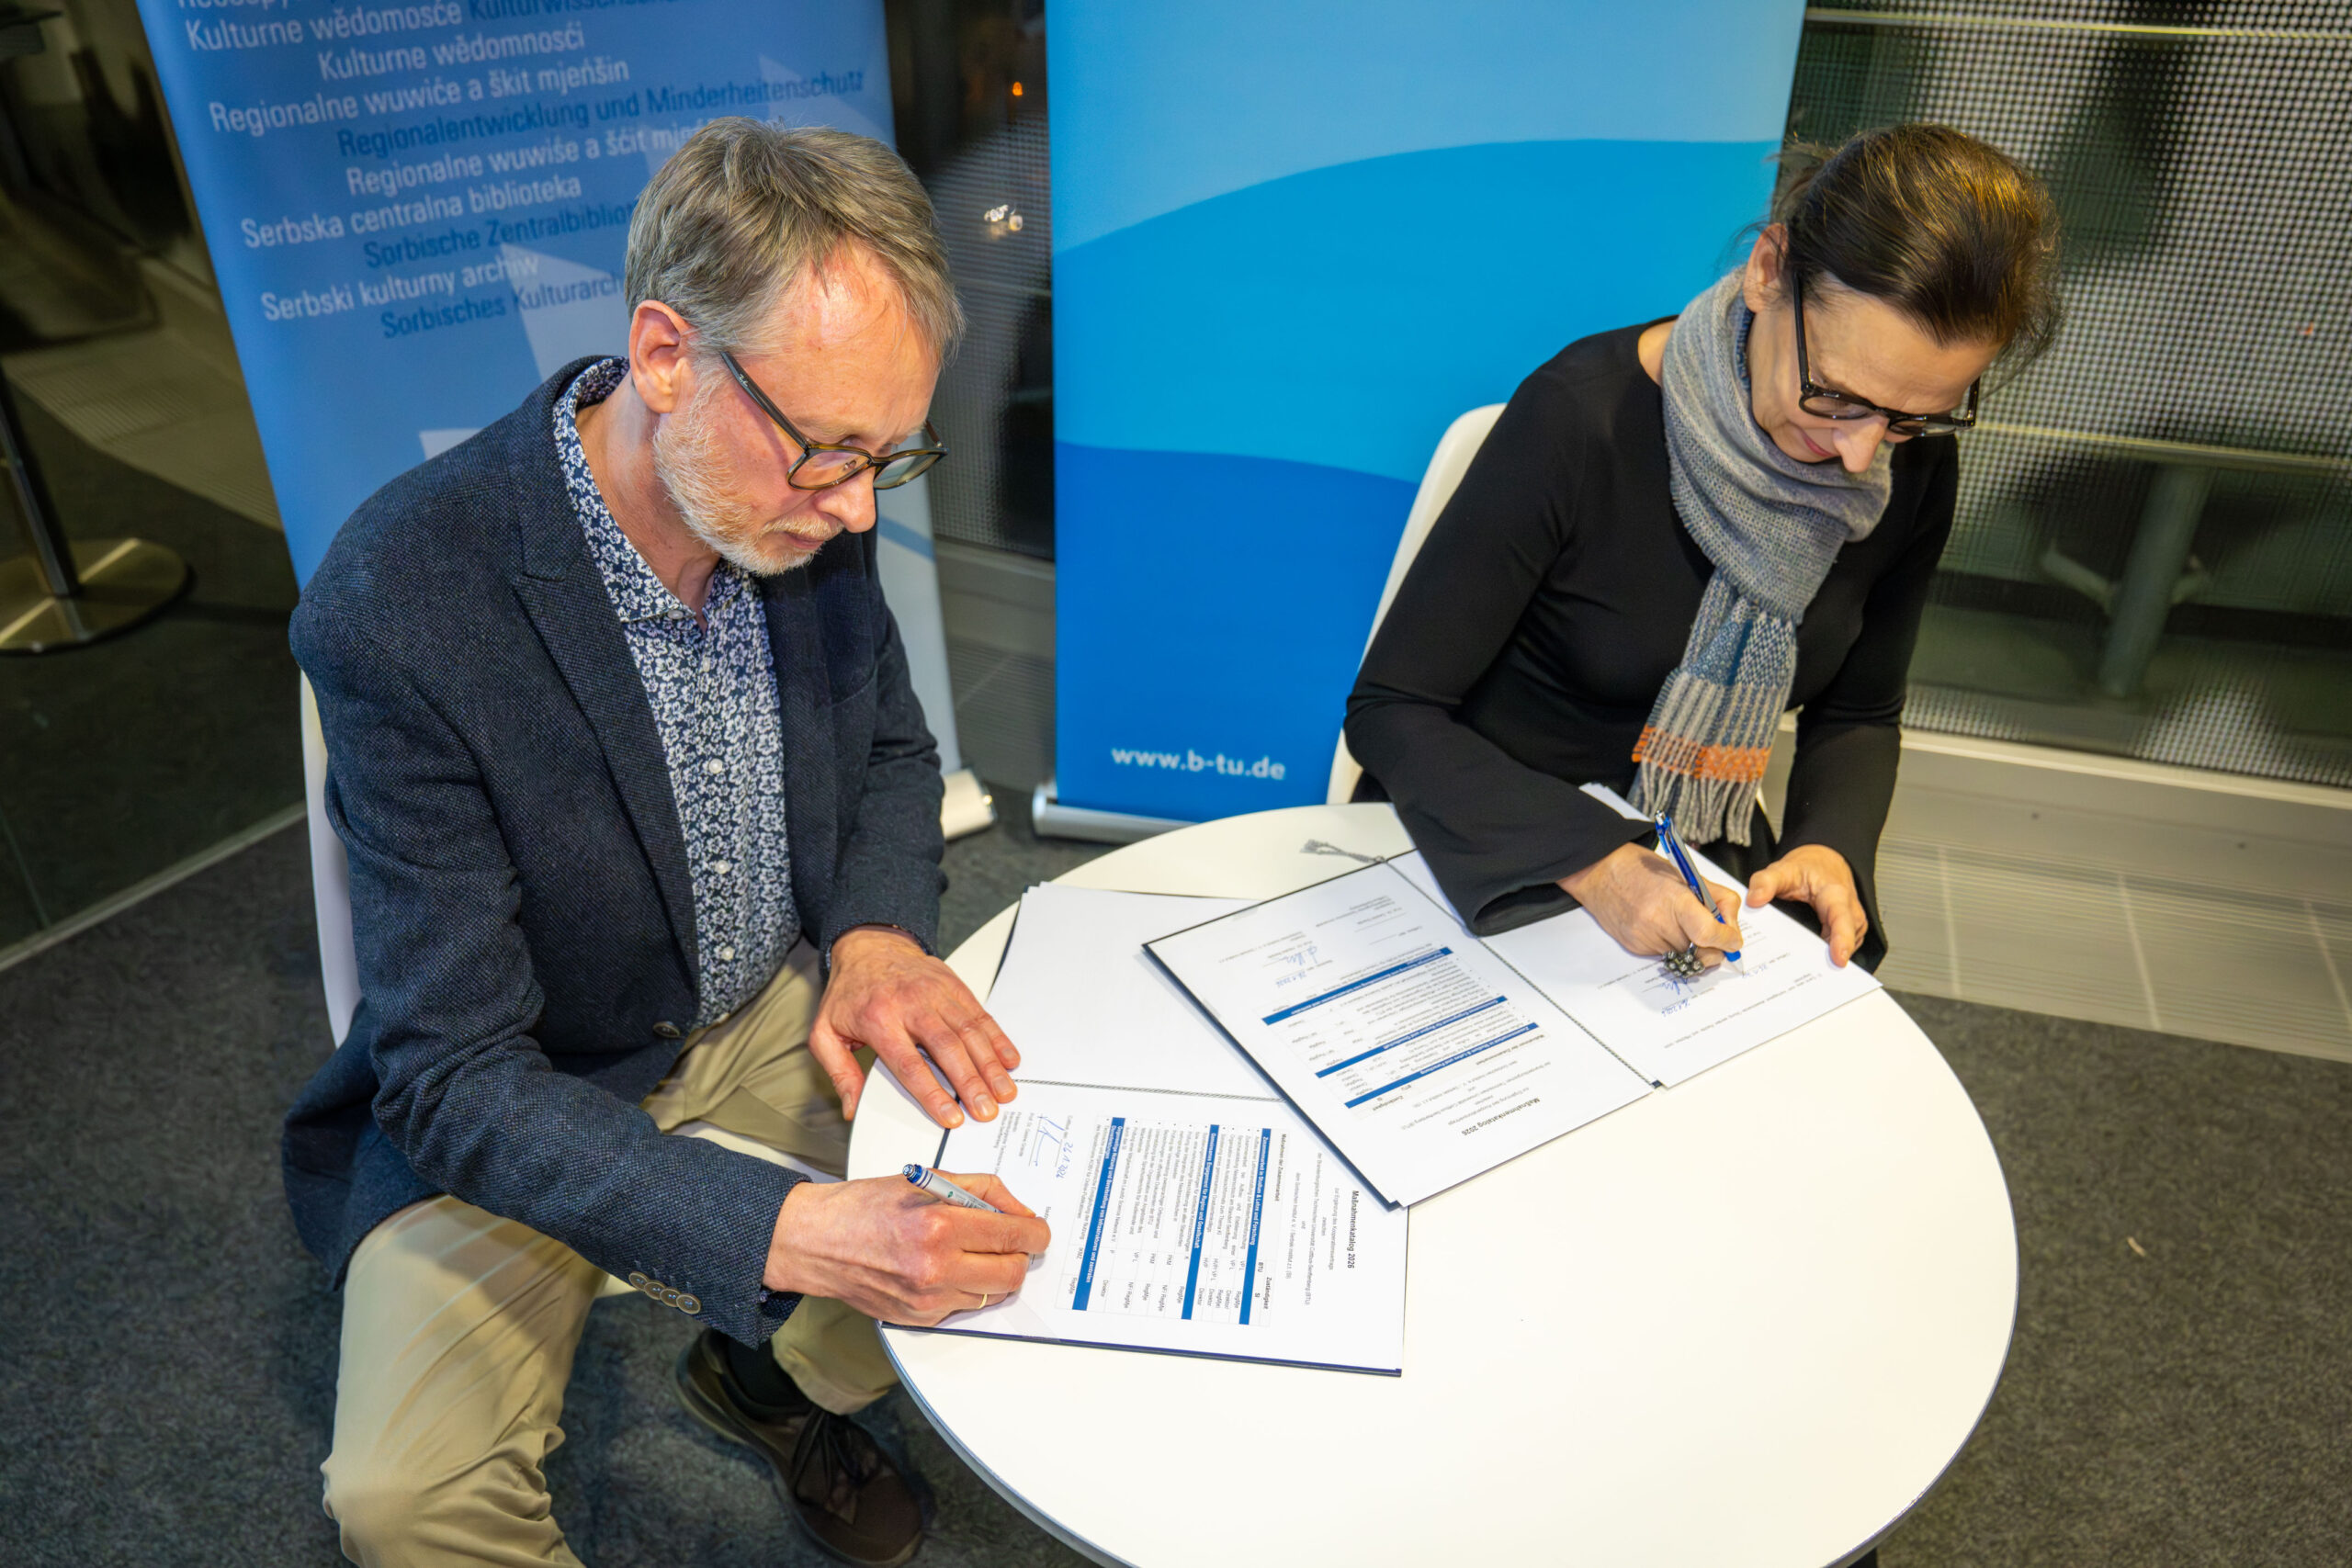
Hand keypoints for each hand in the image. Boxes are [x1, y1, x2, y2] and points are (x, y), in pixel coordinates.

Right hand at [765, 1172, 1048, 1324]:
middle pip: (1012, 1273)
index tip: (1037, 1230)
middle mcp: (935, 1267)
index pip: (1013, 1236)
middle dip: (1019, 1256)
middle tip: (1010, 1242)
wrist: (817, 1241)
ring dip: (993, 1274)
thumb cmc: (865, 1206)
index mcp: (939, 1225)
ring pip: (992, 1294)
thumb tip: (1017, 1210)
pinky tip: (947, 1268)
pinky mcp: (918, 1318)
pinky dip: (966, 1289)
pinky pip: (964, 1307)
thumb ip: (980, 1191)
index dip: (1035, 1232)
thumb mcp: (926, 1180)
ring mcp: (927, 1299)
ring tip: (973, 1253)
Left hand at [814, 926, 1019, 1125]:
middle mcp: (911, 1005)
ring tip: (1003, 1092)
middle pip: (947, 1048)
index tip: (950, 1117)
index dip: (932, 1093)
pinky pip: (980, 1014)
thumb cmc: (850, 993)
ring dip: (989, 1065)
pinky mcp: (954, 986)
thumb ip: (839, 1072)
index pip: (910, 1064)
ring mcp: (936, 993)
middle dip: (970, 1083)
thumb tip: (851, 1108)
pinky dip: (998, 1038)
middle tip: (985, 1111)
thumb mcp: (825, 1033)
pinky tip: (1008, 1059)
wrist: (869, 946)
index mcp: (878, 1020)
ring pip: (969, 1032)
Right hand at [1559, 841, 1743, 966]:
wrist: (1602, 872)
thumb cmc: (1645, 870)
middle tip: (1708, 932)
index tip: (1733, 941)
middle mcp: (1657, 922)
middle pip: (1699, 950)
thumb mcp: (1688, 875)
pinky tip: (1657, 923)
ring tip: (1673, 919)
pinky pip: (1663, 954)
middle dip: (1709, 944)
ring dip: (1686, 943)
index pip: (1709, 934)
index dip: (1727, 940)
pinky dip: (1668, 943)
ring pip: (1683, 955)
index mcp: (1675, 900)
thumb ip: (1718, 900)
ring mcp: (1643, 938)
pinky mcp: (1634, 947)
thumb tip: (1733, 930)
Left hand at [1746, 843, 1867, 966]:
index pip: (1842, 920)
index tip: (1838, 959)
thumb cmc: (1809, 868)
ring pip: (1843, 948)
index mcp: (1836, 895)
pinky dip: (1824, 956)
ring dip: (1825, 959)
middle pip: (1845, 941)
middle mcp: (1850, 912)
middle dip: (1829, 958)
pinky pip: (1839, 949)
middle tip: (1808, 974)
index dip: (1842, 940)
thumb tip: (1754, 900)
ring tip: (1801, 970)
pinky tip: (1805, 962)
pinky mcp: (1848, 933)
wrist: (1823, 863)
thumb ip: (1766, 882)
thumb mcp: (1783, 869)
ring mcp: (1852, 925)